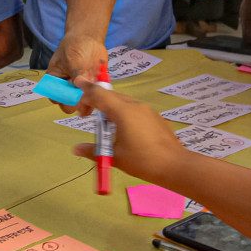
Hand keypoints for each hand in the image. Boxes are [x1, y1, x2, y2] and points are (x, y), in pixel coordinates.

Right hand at [46, 33, 106, 114]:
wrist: (89, 38)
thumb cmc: (74, 45)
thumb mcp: (73, 59)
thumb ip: (77, 74)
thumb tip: (80, 87)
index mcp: (55, 81)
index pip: (56, 97)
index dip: (64, 99)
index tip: (73, 96)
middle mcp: (67, 88)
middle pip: (69, 104)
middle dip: (78, 103)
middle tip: (86, 96)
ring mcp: (80, 89)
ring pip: (83, 104)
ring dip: (90, 101)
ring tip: (96, 94)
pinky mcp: (93, 88)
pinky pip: (96, 97)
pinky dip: (100, 96)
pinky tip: (102, 90)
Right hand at [72, 81, 189, 182]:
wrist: (175, 166)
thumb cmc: (143, 161)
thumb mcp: (115, 157)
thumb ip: (93, 151)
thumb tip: (76, 149)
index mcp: (123, 112)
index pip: (99, 94)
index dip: (86, 89)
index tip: (76, 84)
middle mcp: (135, 106)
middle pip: (110, 96)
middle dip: (95, 101)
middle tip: (85, 115)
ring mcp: (147, 110)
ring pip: (122, 101)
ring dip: (109, 107)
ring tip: (104, 126)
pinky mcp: (155, 117)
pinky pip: (134, 109)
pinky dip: (122, 113)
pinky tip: (123, 130)